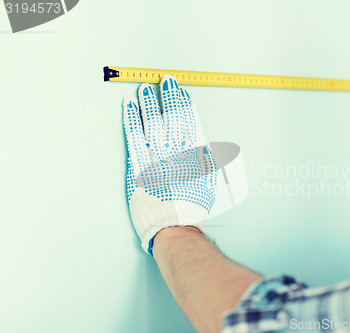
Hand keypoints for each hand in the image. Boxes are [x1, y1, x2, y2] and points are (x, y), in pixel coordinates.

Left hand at [123, 75, 216, 253]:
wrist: (173, 227)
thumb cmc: (191, 209)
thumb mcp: (206, 183)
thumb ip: (205, 161)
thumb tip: (202, 145)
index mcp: (192, 156)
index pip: (188, 122)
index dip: (183, 104)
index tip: (180, 91)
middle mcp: (175, 153)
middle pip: (171, 118)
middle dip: (168, 97)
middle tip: (164, 81)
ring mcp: (155, 159)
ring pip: (152, 124)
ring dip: (149, 104)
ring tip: (145, 89)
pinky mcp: (138, 168)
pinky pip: (134, 139)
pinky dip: (132, 121)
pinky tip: (129, 108)